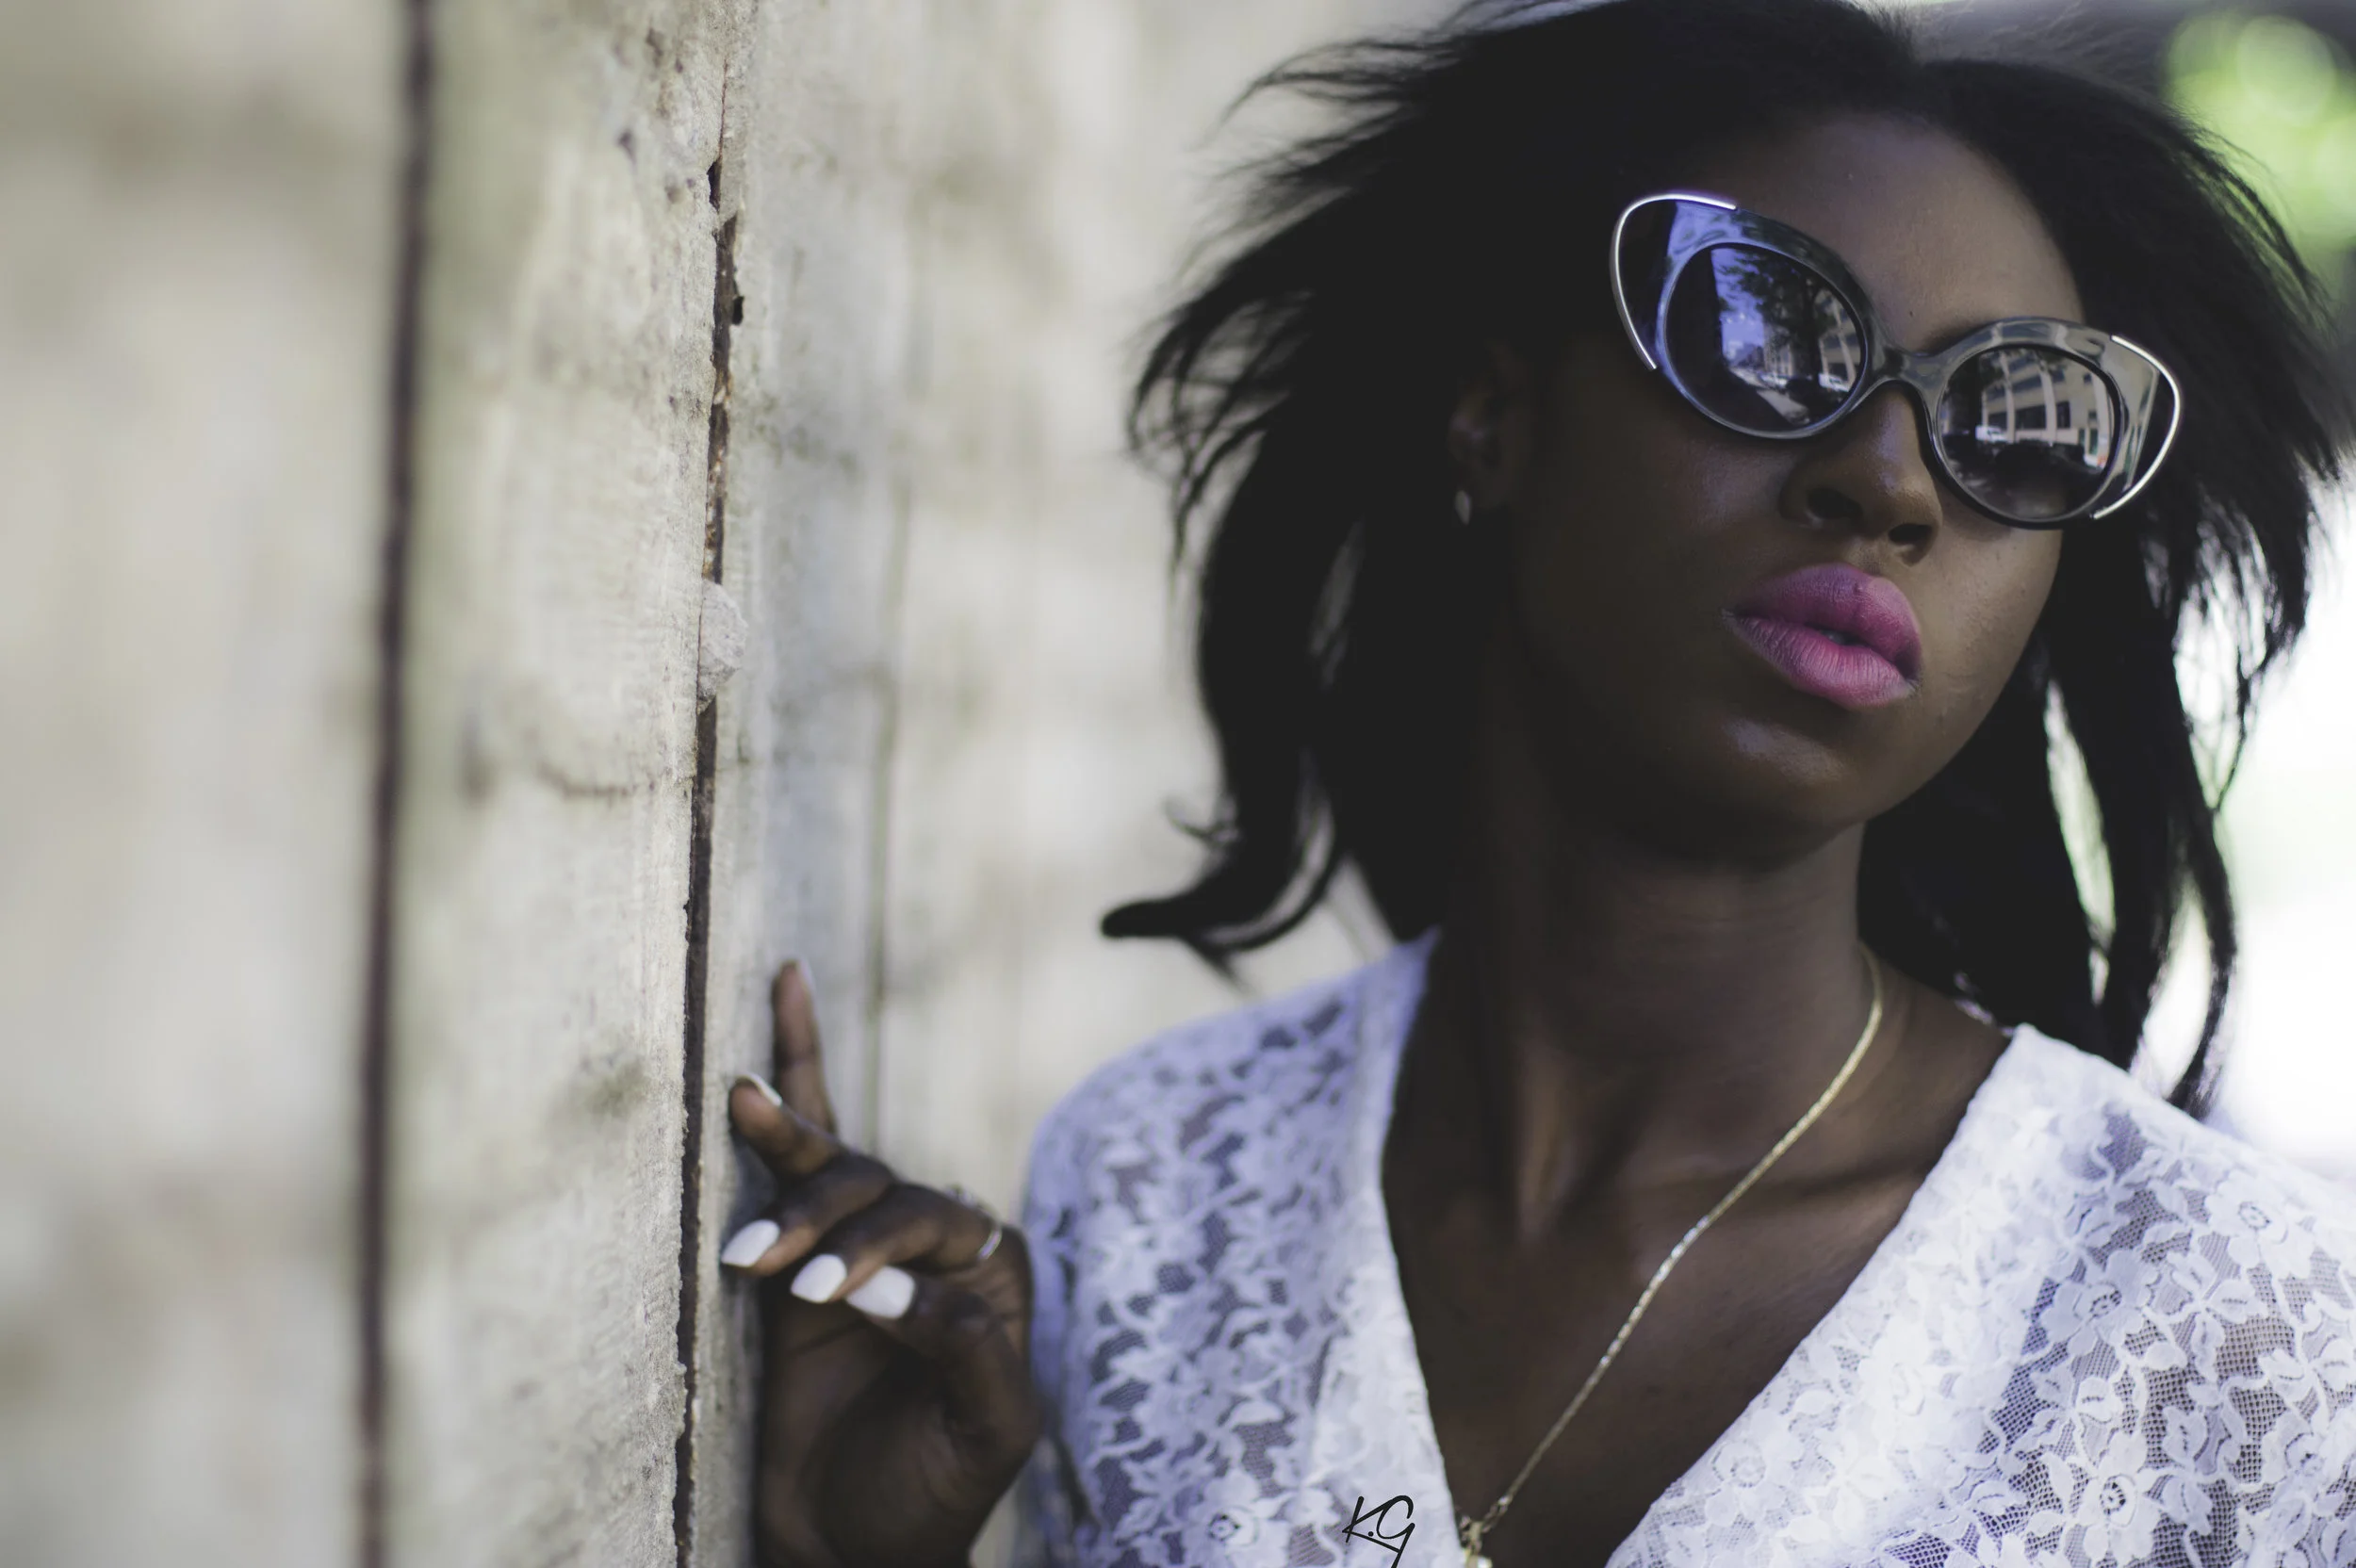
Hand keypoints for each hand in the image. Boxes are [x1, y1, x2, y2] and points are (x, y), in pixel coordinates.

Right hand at [725, 961, 1040, 1567]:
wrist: (850, 1547)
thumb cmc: (933, 1492)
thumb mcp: (985, 1429)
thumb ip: (968, 1346)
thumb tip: (896, 1287)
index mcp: (992, 1273)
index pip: (935, 1218)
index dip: (877, 1246)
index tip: (823, 1299)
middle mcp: (933, 1247)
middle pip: (877, 1183)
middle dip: (821, 1213)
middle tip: (765, 1262)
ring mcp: (862, 1248)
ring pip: (832, 1165)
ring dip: (787, 1144)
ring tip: (742, 1100)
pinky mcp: (796, 1265)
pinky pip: (791, 1173)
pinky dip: (784, 1112)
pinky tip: (757, 1064)